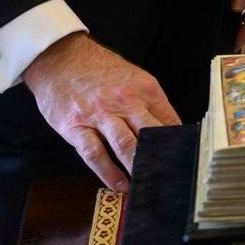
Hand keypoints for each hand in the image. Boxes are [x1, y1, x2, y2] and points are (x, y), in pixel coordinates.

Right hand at [23, 33, 180, 191]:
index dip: (178, 145)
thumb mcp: (132, 79)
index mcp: (145, 89)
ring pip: (125, 145)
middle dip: (161, 159)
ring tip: (146, 186)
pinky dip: (109, 173)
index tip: (184, 163)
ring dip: (137, 168)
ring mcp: (100, 114)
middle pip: (150, 134)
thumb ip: (149, 103)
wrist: (61, 58)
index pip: (169, 121)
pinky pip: (95, 154)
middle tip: (169, 180)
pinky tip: (119, 185)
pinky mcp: (76, 126)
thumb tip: (170, 131)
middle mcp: (125, 100)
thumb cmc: (99, 71)